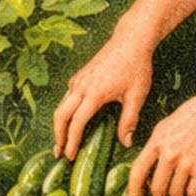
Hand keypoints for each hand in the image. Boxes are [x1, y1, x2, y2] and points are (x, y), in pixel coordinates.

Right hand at [52, 29, 153, 161]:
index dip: (72, 141)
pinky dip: (65, 111)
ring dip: (59, 124)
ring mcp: (79, 79)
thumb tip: (125, 143)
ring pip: (61, 105)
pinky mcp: (80, 75)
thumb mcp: (137, 96)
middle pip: (60, 114)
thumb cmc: (136, 67)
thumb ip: (129, 121)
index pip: (77, 123)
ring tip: (62, 140)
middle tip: (59, 153)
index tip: (71, 156)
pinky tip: (72, 119)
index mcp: (94, 94)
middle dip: (58, 135)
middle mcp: (81, 86)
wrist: (131, 39)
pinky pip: (67, 96)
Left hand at [125, 90, 195, 195]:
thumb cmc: (195, 113)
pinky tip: (194, 191)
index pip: (137, 170)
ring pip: (175, 193)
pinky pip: (193, 192)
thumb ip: (158, 142)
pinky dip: (193, 195)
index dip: (133, 189)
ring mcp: (186, 161)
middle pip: (156, 188)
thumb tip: (150, 160)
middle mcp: (169, 153)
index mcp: (157, 141)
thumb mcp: (167, 124)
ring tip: (181, 193)